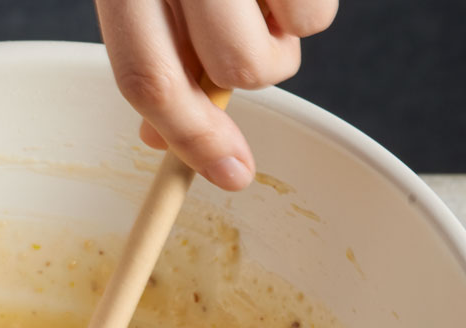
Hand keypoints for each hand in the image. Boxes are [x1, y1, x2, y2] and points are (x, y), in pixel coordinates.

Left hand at [96, 0, 337, 189]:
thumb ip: (153, 55)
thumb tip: (160, 139)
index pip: (149, 79)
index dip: (188, 136)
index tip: (229, 174)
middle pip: (230, 73)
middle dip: (244, 74)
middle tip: (242, 34)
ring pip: (279, 52)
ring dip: (282, 39)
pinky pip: (317, 15)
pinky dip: (306, 9)